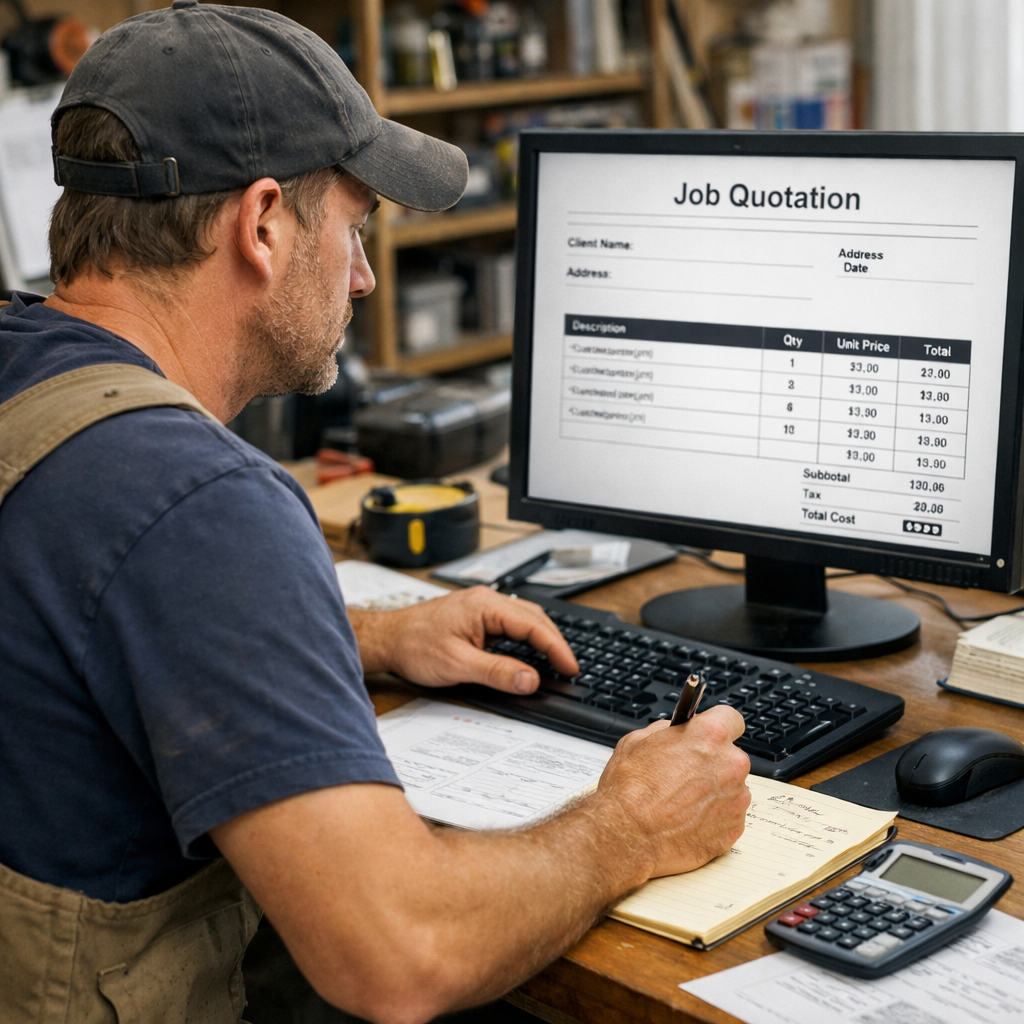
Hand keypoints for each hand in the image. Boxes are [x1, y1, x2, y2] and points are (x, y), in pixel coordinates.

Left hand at [348, 586, 577, 691]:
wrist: (387, 638)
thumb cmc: (414, 645)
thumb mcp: (457, 665)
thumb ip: (497, 672)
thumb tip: (530, 680)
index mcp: (485, 606)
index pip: (534, 625)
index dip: (556, 648)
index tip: (570, 667)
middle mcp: (486, 601)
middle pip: (534, 618)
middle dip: (554, 642)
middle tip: (568, 668)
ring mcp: (481, 607)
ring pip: (523, 620)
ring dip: (541, 639)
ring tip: (555, 662)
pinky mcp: (475, 616)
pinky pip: (510, 624)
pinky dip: (525, 638)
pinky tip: (529, 652)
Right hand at [593, 706, 750, 877]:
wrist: (627, 836)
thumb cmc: (629, 791)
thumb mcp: (637, 740)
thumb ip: (666, 731)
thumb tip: (676, 732)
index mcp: (709, 736)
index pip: (731, 718)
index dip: (716, 726)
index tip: (709, 735)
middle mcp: (730, 765)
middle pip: (731, 757)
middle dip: (712, 763)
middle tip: (685, 774)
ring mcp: (735, 799)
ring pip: (731, 788)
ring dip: (713, 792)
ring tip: (682, 802)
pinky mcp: (734, 829)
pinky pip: (728, 816)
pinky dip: (712, 818)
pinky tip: (687, 820)